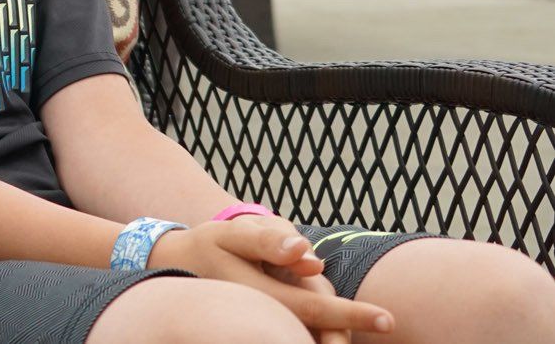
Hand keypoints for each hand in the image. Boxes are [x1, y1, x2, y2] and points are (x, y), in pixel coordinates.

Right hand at [149, 218, 394, 341]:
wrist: (177, 268)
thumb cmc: (211, 246)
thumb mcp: (233, 234)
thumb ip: (269, 240)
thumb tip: (310, 257)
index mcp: (260, 294)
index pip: (313, 307)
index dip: (351, 315)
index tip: (388, 319)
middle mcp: (263, 317)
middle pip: (316, 330)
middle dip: (344, 333)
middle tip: (377, 322)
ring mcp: (262, 326)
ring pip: (307, 331)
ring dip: (328, 331)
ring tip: (338, 321)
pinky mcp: (262, 329)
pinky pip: (295, 332)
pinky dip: (310, 331)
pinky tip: (316, 327)